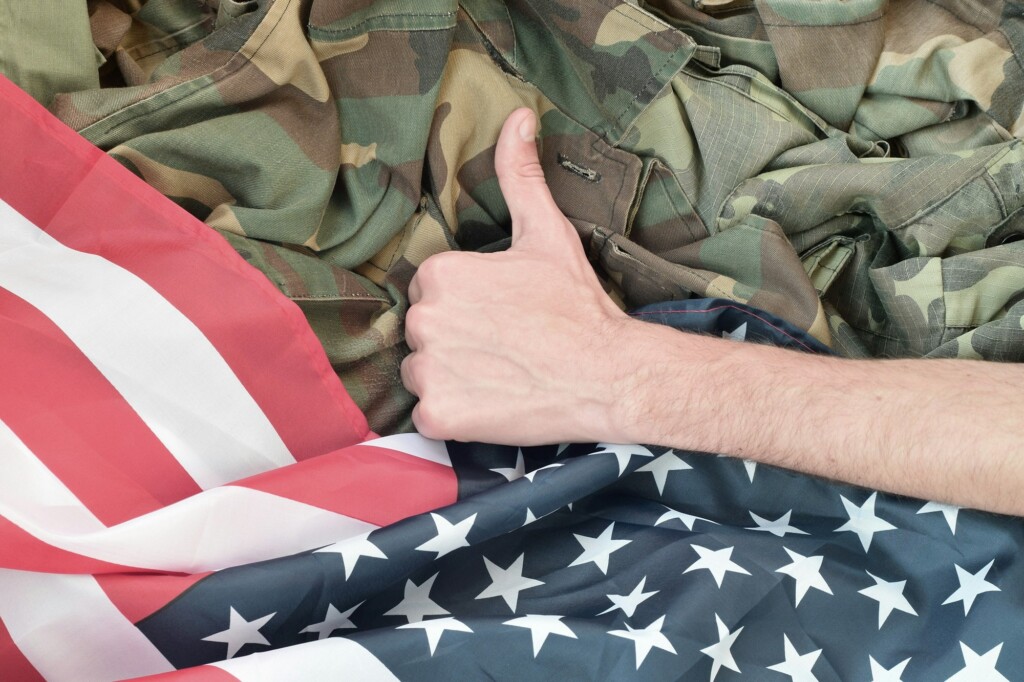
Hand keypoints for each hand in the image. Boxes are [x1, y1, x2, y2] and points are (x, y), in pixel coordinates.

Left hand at [401, 108, 632, 443]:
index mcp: (440, 274)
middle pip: (424, 330)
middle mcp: (424, 319)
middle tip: (507, 343)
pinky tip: (494, 401)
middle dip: (456, 337)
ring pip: (422, 371)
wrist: (609, 375)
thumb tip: (518, 116)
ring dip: (452, 376)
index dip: (469, 303)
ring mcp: (429, 370)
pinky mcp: (438, 415)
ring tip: (501, 372)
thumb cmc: (577, 306)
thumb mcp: (547, 233)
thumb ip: (520, 175)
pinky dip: (456, 413)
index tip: (504, 314)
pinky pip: (429, 414)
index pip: (433, 289)